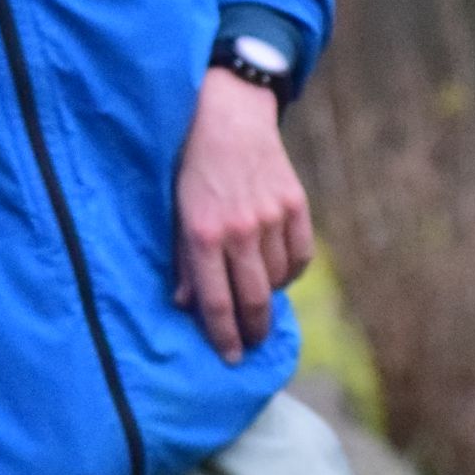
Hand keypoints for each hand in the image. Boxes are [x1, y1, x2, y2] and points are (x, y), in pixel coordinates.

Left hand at [170, 65, 313, 361]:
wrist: (227, 115)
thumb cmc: (191, 166)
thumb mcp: (174, 212)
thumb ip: (181, 259)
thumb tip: (184, 304)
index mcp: (202, 234)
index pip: (217, 303)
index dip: (224, 337)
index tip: (230, 359)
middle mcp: (239, 230)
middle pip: (253, 300)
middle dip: (252, 332)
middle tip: (251, 345)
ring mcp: (271, 217)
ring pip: (277, 280)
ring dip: (268, 298)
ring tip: (258, 303)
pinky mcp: (295, 203)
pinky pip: (300, 256)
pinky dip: (290, 272)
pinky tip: (277, 274)